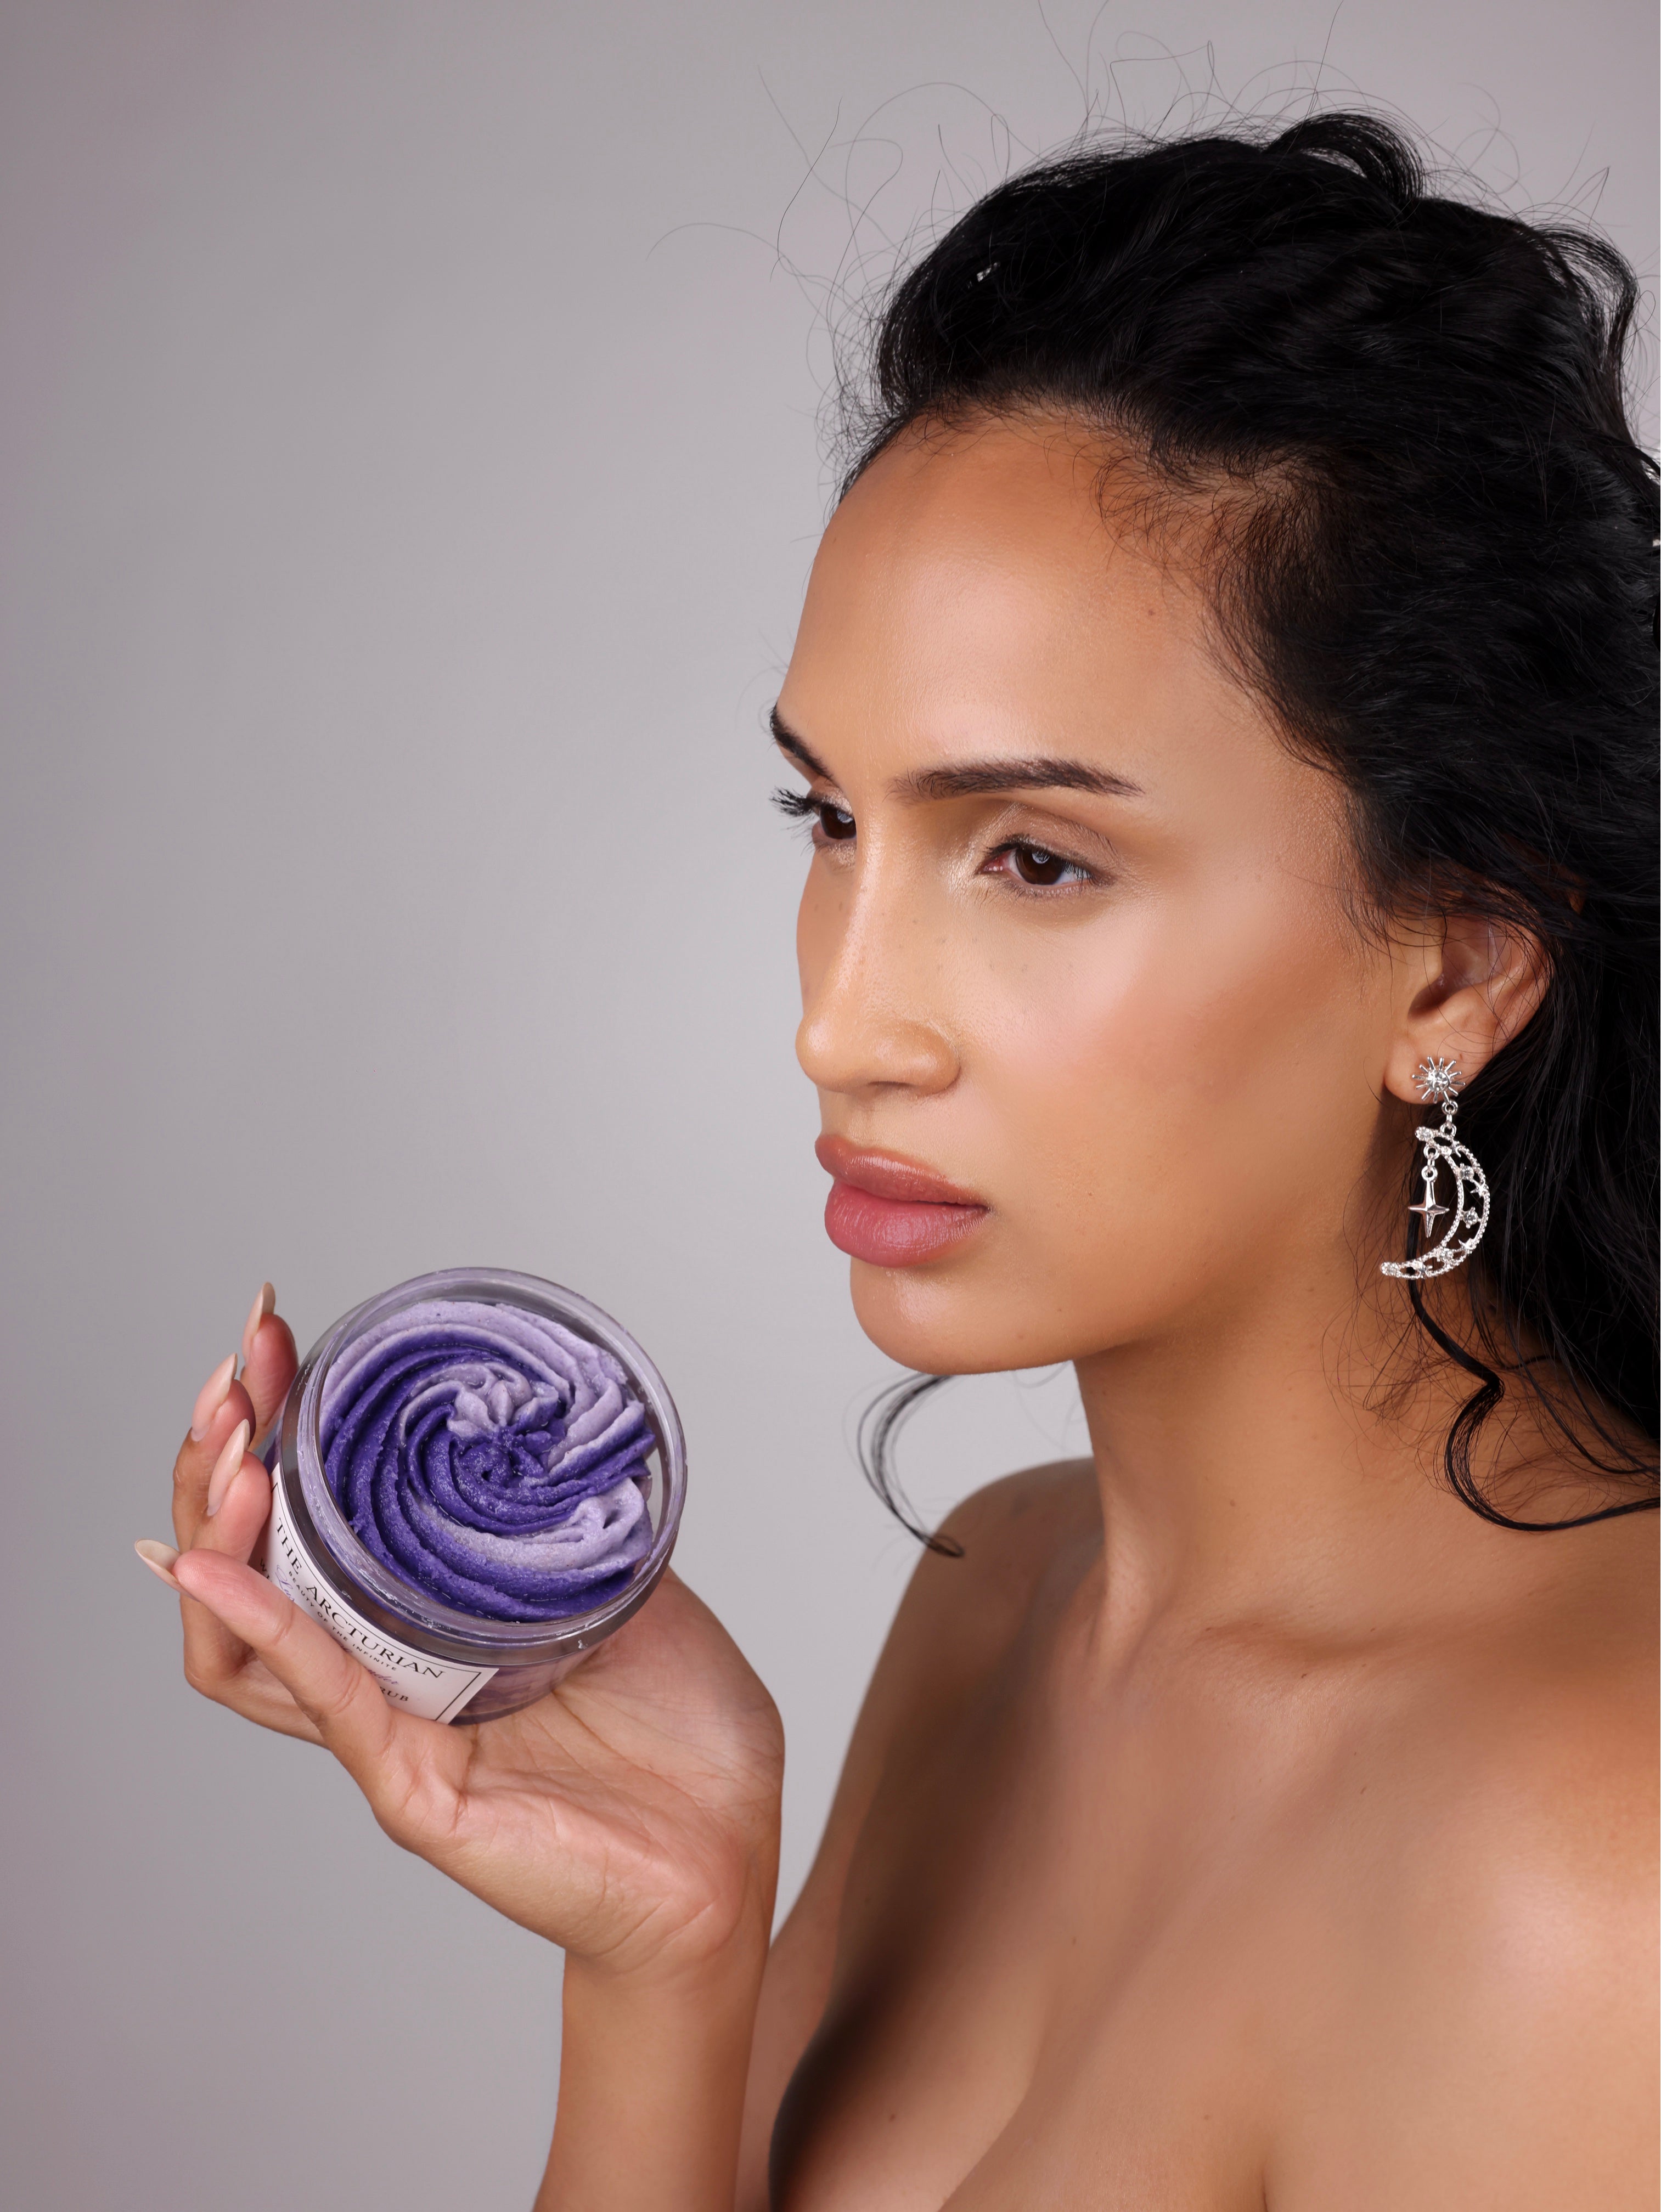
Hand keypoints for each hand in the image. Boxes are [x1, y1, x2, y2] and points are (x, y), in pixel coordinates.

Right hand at [141, 1288, 784, 1982]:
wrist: (729, 1850)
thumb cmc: (679, 1738)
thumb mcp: (625, 1586)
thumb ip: (569, 1524)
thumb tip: (554, 1422)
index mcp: (429, 1629)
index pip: (314, 1526)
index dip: (281, 1433)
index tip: (278, 1339)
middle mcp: (388, 1679)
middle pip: (253, 1570)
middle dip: (222, 1462)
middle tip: (235, 1372)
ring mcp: (389, 1736)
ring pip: (248, 1640)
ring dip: (222, 1535)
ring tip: (227, 1454)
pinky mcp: (413, 1790)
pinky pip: (323, 1699)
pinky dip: (267, 1631)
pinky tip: (226, 1574)